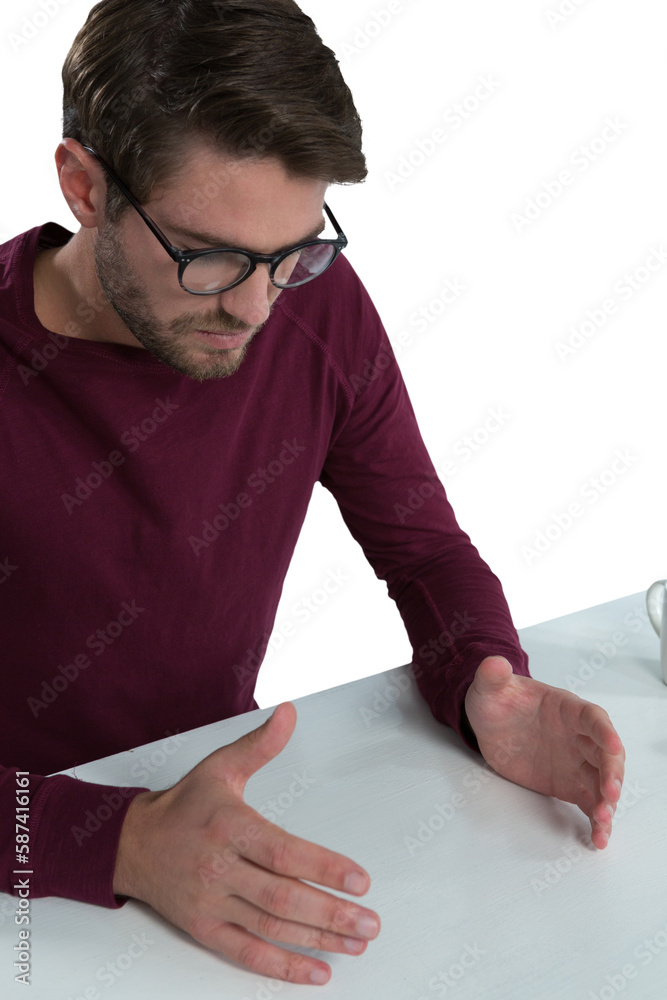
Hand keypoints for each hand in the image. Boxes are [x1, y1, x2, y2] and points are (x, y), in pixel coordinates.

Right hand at [113, 702, 379, 984]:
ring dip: (317, 940)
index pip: (283, 852)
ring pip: (270, 927)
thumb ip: (260, 745)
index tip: (360, 880)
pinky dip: (282, 966)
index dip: (324, 868)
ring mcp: (211, 903)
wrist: (132, 843)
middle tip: (370, 923)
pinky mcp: (204, 929)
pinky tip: (316, 971)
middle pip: (282, 898)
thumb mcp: (221, 767)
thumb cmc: (183, 806)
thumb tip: (288, 713)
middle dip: (331, 914)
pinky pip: (246, 953)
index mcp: (229, 827)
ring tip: (356, 944)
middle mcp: (220, 868)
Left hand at [463, 656, 624, 848]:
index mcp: (567, 708)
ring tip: (603, 822)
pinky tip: (599, 837)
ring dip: (607, 802)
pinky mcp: (569, 784)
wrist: (491, 724)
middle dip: (612, 773)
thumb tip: (494, 662)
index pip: (593, 718)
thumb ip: (493, 676)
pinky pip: (589, 802)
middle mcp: (579, 736)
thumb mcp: (489, 688)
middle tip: (609, 793)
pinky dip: (596, 820)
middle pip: (606, 754)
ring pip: (602, 783)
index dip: (604, 731)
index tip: (612, 745)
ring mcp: (577, 762)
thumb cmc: (498, 701)